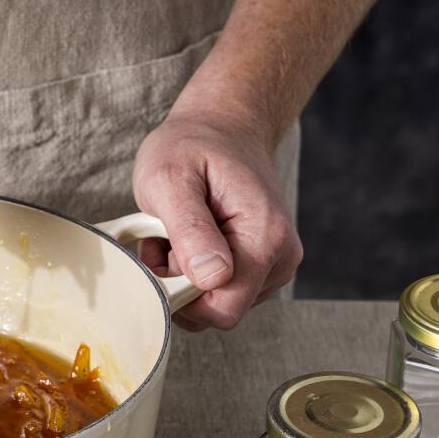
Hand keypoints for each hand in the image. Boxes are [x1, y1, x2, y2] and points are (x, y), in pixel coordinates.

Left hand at [132, 110, 301, 331]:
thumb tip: (211, 278)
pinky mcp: (260, 267)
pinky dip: (191, 272)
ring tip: (174, 233)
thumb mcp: (172, 179)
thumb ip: (190, 230)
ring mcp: (274, 265)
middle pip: (219, 310)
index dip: (181, 298)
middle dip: (179, 284)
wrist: (221, 127)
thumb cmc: (192, 147)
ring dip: (182, 277)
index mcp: (265, 237)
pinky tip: (185, 240)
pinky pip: (218, 291)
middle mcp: (280, 258)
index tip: (158, 258)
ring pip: (215, 302)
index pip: (225, 309)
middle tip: (161, 239)